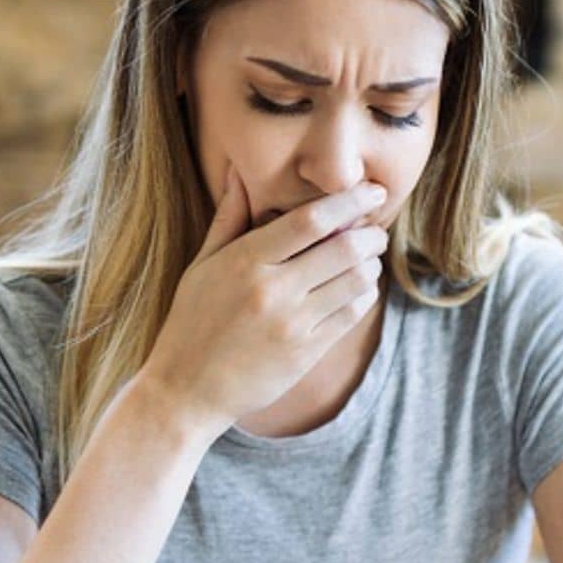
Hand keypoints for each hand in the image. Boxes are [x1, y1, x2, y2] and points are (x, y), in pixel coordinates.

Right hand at [136, 166, 388, 439]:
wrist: (186, 391)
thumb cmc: (190, 323)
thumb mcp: (201, 267)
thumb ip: (227, 219)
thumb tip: (238, 171)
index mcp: (245, 261)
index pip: (310, 220)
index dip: (349, 200)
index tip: (372, 190)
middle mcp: (272, 290)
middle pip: (343, 248)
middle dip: (370, 234)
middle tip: (375, 230)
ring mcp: (291, 325)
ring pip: (355, 282)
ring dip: (370, 265)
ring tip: (368, 259)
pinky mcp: (305, 354)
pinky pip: (350, 316)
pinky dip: (363, 296)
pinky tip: (358, 289)